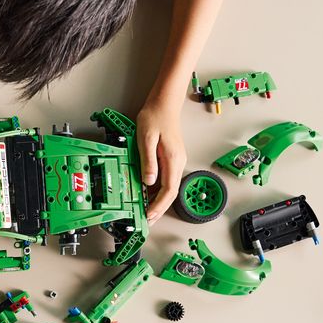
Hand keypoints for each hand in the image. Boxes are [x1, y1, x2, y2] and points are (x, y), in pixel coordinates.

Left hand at [137, 99, 185, 223]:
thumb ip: (148, 162)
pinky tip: (148, 192)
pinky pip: (166, 178)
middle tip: (147, 220)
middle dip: (159, 208)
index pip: (169, 191)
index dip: (158, 206)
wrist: (164, 103)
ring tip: (146, 210)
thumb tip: (148, 182)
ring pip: (169, 186)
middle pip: (171, 192)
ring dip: (158, 200)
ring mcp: (175, 160)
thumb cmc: (155, 116)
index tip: (149, 215)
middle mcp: (177, 162)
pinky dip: (157, 189)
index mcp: (173, 160)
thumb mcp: (146, 139)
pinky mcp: (171, 158)